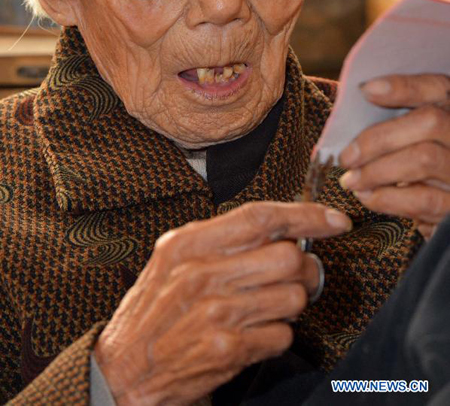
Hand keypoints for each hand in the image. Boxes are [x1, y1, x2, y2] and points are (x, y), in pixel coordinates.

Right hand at [94, 201, 350, 405]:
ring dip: (291, 305)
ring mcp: (216, 312)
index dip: (305, 215)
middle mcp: (202, 272)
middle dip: (304, 268)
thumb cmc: (154, 311)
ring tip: (267, 308)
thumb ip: (221, 239)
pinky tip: (254, 334)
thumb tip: (280, 226)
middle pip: (288, 256)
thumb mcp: (173, 259)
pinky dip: (278, 335)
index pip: (261, 217)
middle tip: (296, 276)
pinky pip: (283, 334)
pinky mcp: (227, 349)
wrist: (122, 371)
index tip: (336, 220)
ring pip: (293, 297)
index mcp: (189, 243)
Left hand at [339, 73, 449, 239]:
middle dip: (379, 139)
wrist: (443, 190)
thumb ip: (397, 110)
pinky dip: (389, 198)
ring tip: (351, 180)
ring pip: (423, 159)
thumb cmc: (417, 153)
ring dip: (377, 171)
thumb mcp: (413, 128)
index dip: (403, 87)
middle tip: (347, 157)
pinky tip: (368, 196)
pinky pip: (424, 200)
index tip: (366, 90)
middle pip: (429, 122)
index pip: (436, 87)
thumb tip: (365, 94)